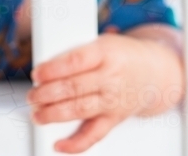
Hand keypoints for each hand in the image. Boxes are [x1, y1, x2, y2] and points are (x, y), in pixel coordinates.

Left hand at [27, 29, 184, 153]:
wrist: (155, 72)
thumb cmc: (122, 55)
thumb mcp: (103, 43)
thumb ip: (77, 54)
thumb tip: (45, 70)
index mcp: (106, 53)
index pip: (77, 61)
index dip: (54, 69)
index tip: (37, 73)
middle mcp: (111, 78)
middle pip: (74, 87)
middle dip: (47, 94)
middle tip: (32, 96)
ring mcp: (113, 100)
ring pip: (80, 110)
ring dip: (54, 114)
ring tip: (38, 114)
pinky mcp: (114, 119)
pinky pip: (94, 134)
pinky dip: (76, 143)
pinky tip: (59, 144)